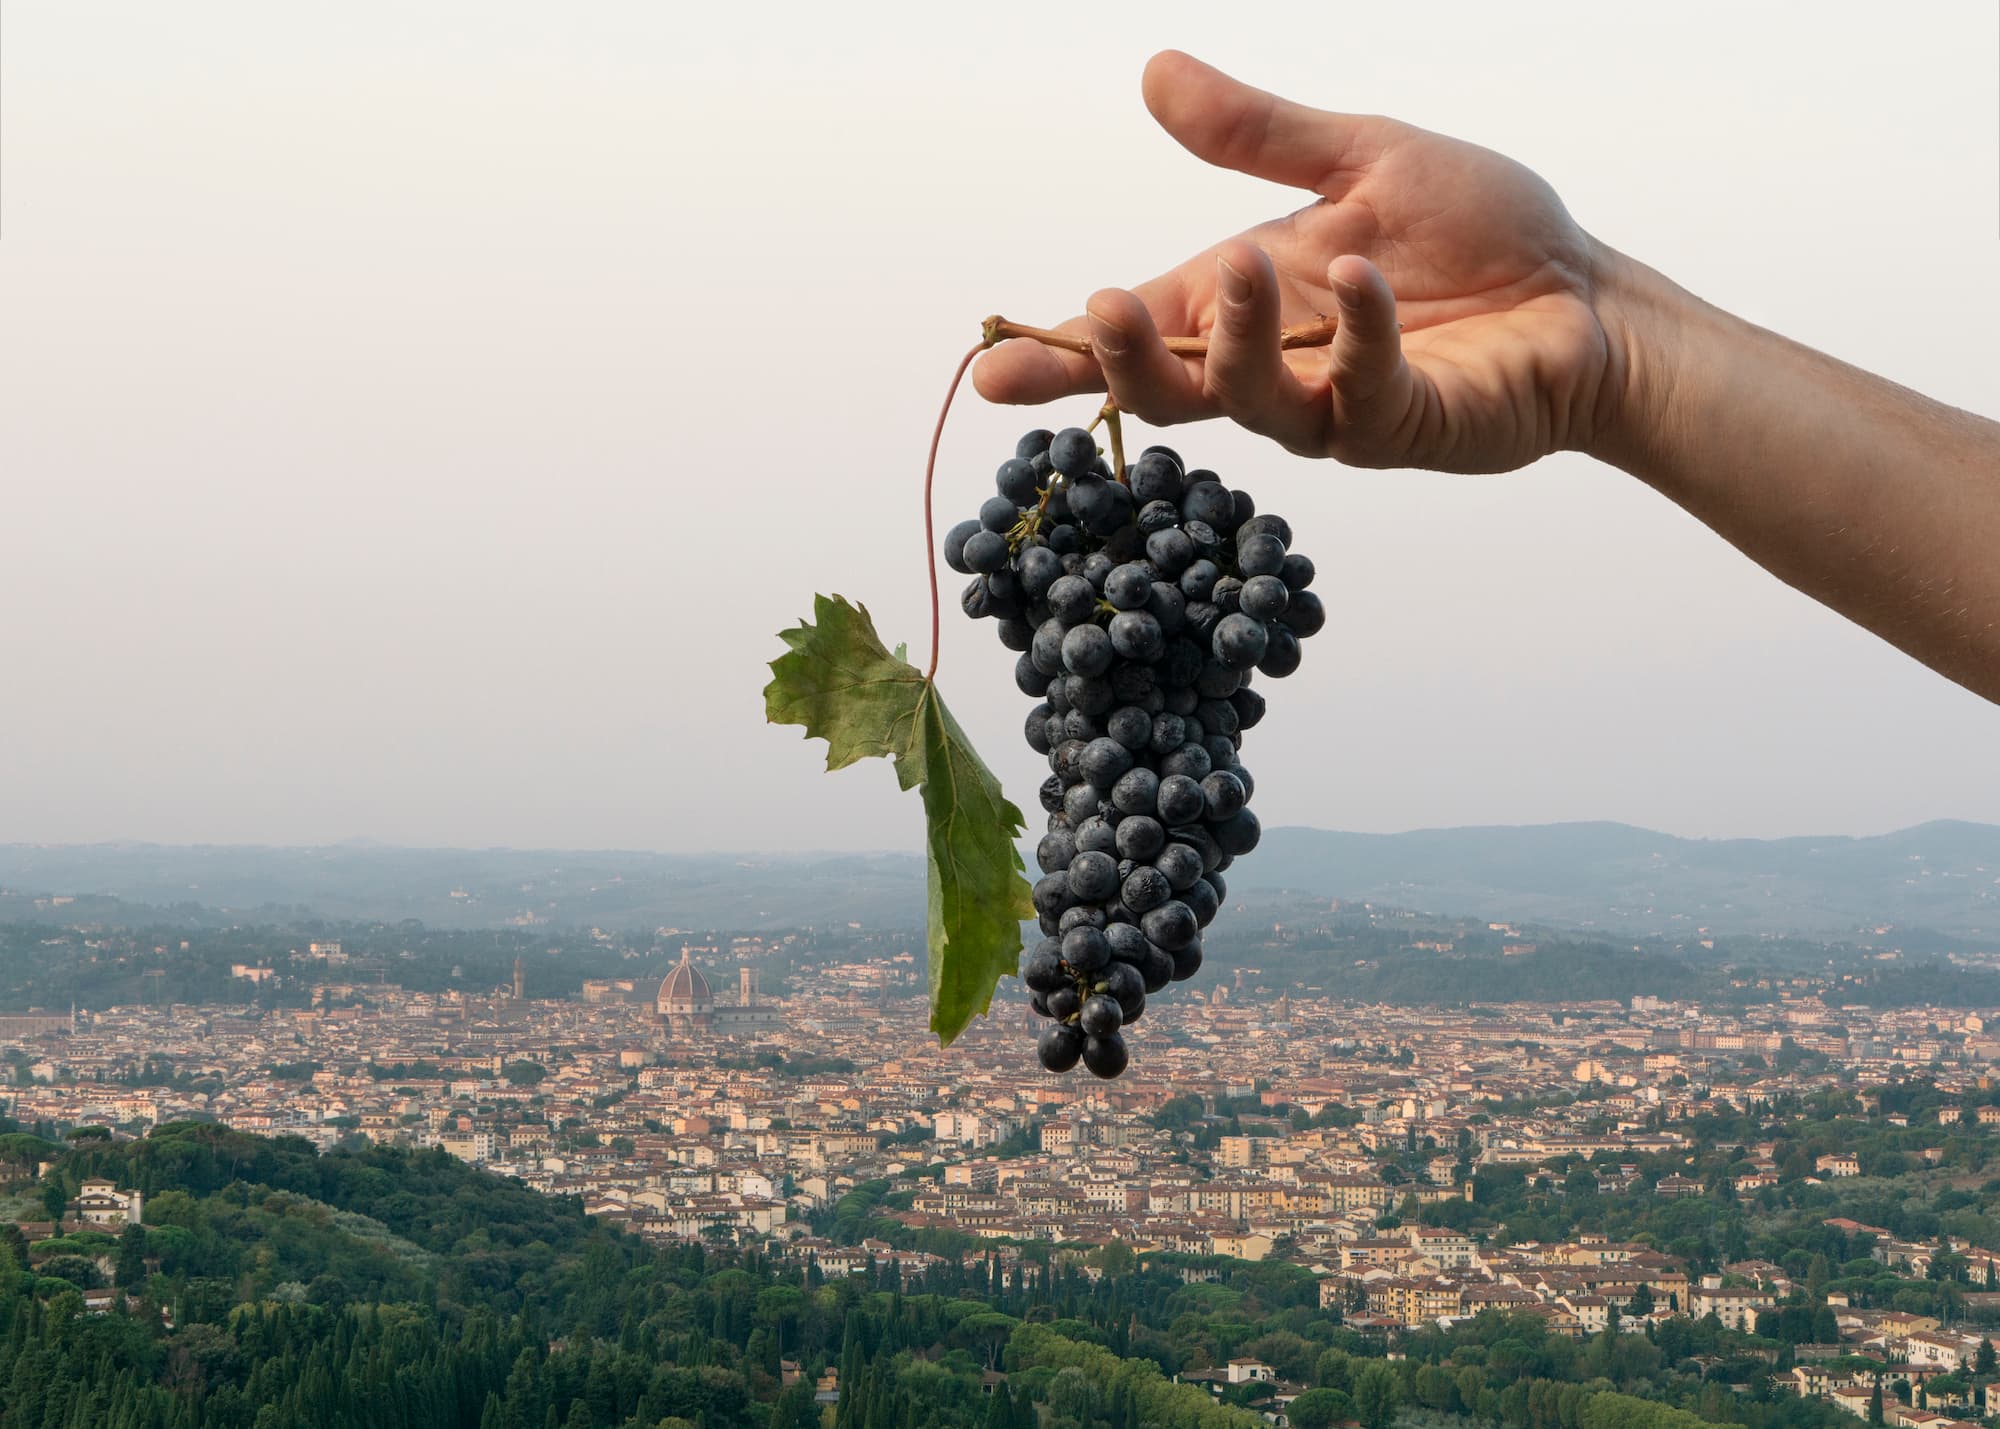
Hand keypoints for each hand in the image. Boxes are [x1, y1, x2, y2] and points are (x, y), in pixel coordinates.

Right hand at [973, 51, 1631, 472]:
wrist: (1586, 293)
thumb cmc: (1477, 234)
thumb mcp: (1359, 157)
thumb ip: (1256, 134)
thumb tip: (1154, 73)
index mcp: (1251, 302)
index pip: (1144, 333)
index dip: (1064, 360)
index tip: (992, 375)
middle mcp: (1280, 366)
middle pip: (1173, 389)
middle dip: (1126, 360)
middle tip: (1100, 311)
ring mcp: (1338, 407)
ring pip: (1252, 405)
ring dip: (1234, 342)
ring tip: (1243, 270)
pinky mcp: (1406, 426)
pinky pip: (1362, 393)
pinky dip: (1358, 335)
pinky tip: (1362, 280)